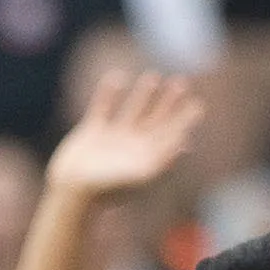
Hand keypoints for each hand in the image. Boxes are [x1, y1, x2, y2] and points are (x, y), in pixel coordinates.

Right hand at [41, 70, 203, 199]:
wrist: (71, 193)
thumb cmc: (106, 189)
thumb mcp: (137, 175)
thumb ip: (160, 160)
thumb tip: (185, 145)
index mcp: (145, 158)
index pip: (170, 136)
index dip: (184, 121)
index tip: (197, 105)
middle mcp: (132, 147)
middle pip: (155, 120)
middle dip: (168, 103)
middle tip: (181, 83)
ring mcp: (112, 139)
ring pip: (132, 111)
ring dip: (143, 95)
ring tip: (152, 77)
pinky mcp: (92, 132)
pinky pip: (102, 108)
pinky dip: (108, 94)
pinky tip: (116, 77)